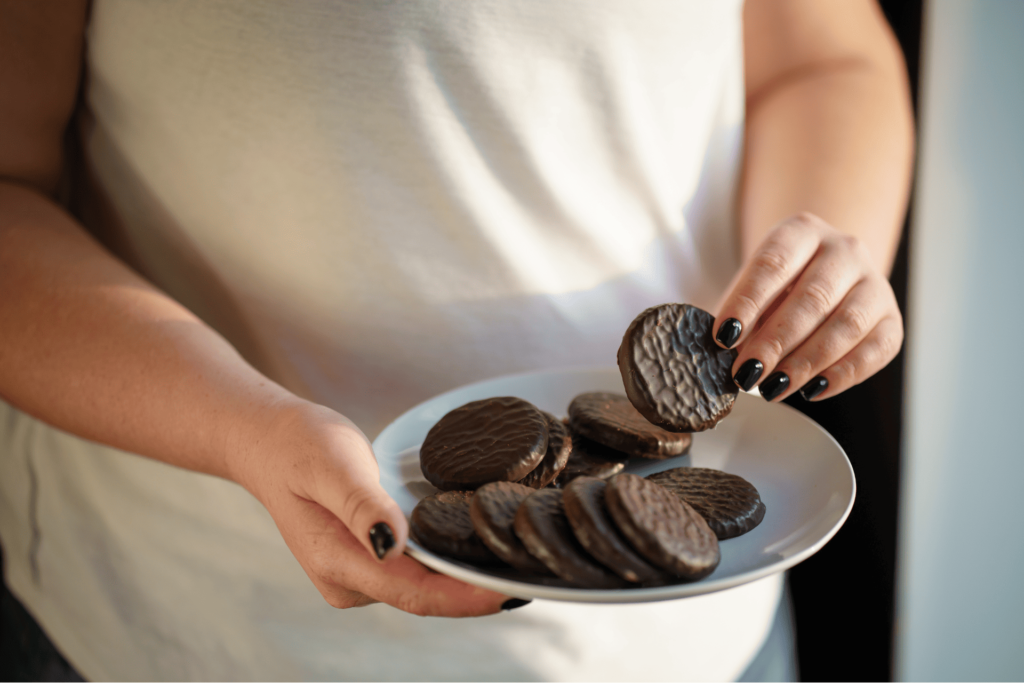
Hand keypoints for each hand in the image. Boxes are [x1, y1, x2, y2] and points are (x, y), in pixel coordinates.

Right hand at [227, 400, 512, 616]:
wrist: (269, 441)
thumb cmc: (298, 446)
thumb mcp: (332, 464)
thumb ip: (362, 505)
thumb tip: (393, 545)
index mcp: (338, 563)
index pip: (415, 594)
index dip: (466, 596)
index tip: (512, 590)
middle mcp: (349, 581)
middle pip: (425, 598)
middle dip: (476, 590)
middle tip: (532, 570)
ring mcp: (357, 575)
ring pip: (422, 588)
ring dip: (465, 578)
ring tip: (517, 560)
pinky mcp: (366, 562)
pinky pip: (414, 572)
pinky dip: (446, 563)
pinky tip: (478, 546)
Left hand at [713, 212, 902, 401]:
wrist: (825, 274)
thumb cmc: (778, 286)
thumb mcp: (753, 286)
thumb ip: (739, 313)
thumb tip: (723, 350)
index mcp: (802, 231)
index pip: (773, 264)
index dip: (747, 302)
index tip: (723, 336)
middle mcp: (845, 250)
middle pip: (812, 297)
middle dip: (775, 341)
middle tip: (747, 372)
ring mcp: (874, 283)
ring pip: (847, 325)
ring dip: (807, 362)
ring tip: (774, 387)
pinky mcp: (892, 319)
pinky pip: (875, 350)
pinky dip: (842, 375)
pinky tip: (812, 390)